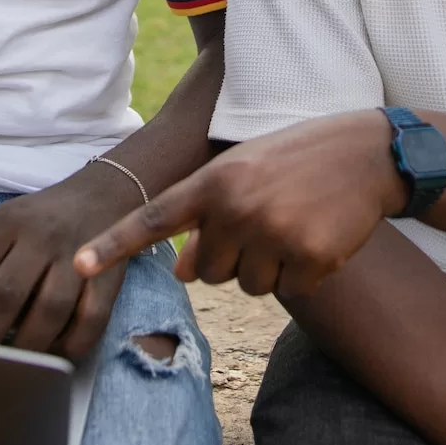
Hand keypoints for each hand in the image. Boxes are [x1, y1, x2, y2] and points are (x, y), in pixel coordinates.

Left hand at [0, 161, 143, 357]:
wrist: (103, 194)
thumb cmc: (38, 220)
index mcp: (7, 223)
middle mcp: (42, 236)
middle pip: (6, 293)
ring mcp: (79, 254)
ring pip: (49, 310)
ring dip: (26, 347)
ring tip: (9, 367)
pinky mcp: (110, 275)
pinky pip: (92, 319)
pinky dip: (71, 344)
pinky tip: (54, 355)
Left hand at [76, 111, 408, 299]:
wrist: (367, 153)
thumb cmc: (296, 161)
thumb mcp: (244, 174)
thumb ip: (206, 216)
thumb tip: (181, 272)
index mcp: (215, 180)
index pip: (154, 218)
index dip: (113, 245)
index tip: (78, 265)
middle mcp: (239, 206)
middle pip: (207, 273)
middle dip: (230, 259)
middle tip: (263, 221)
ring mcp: (275, 233)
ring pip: (247, 286)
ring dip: (266, 268)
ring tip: (292, 224)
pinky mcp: (311, 257)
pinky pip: (287, 291)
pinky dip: (301, 274)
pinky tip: (317, 237)